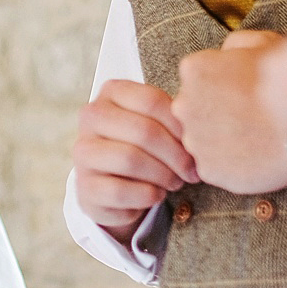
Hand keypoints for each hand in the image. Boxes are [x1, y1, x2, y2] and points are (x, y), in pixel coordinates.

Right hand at [73, 79, 198, 244]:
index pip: (151, 100)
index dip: (180, 125)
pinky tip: (157, 194)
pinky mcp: (84, 186)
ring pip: (131, 160)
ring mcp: (83, 152)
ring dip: (163, 175)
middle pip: (143, 131)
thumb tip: (202, 127)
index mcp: (111, 92)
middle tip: (192, 170)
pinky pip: (121, 191)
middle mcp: (91, 117)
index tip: (197, 143)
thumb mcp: (157, 122)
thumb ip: (174, 116)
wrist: (114, 184)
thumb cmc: (144, 146)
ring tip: (176, 182)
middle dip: (176, 155)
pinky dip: (148, 195)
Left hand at [172, 30, 286, 193]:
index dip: (220, 84)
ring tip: (252, 137)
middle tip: (246, 116)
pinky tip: (251, 155)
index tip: (241, 91)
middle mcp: (183, 105)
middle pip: (193, 109)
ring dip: (219, 139)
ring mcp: (193, 140)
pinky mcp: (206, 169)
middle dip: (214, 112)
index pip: (196, 78)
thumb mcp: (264, 43)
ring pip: (200, 139)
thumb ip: (234, 45)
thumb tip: (224, 53)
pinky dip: (229, 163)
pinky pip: (213, 165)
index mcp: (194, 69)